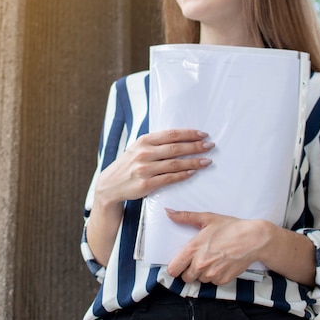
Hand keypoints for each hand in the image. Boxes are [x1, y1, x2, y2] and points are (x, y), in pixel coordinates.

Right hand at [95, 129, 213, 204]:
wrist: (109, 185)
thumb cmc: (127, 165)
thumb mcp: (136, 148)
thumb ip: (154, 143)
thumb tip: (179, 137)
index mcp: (143, 141)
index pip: (171, 134)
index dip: (189, 134)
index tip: (203, 134)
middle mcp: (144, 153)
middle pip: (176, 148)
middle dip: (195, 146)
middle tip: (210, 146)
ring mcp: (145, 169)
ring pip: (175, 164)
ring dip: (194, 162)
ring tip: (207, 161)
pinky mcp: (146, 184)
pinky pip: (169, 178)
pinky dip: (183, 175)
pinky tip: (193, 172)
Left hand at [165, 210, 269, 284]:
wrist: (253, 239)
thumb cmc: (230, 228)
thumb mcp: (207, 218)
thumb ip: (185, 217)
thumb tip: (168, 212)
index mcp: (193, 249)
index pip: (173, 269)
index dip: (174, 267)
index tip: (178, 263)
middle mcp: (201, 264)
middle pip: (185, 277)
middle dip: (189, 270)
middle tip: (197, 259)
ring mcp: (212, 274)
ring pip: (199, 280)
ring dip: (202, 273)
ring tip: (211, 259)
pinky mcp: (223, 279)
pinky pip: (213, 282)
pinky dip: (214, 276)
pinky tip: (220, 264)